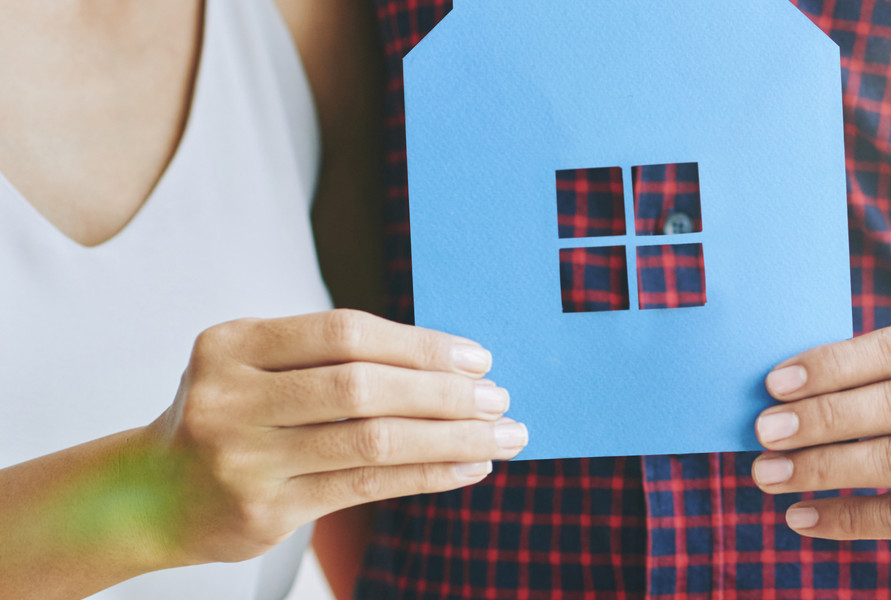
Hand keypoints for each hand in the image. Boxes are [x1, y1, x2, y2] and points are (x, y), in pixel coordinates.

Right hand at [143, 309, 526, 564]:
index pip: (345, 332)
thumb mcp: (258, 370)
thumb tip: (453, 364)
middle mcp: (230, 397)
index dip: (419, 343)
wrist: (151, 496)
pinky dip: (427, 474)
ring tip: (502, 436)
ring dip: (451, 437)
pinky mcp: (263, 510)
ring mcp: (242, 457)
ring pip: (371, 440)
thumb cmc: (232, 419)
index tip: (477, 357)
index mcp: (232, 344)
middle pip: (362, 385)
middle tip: (499, 398)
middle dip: (443, 393)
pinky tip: (469, 468)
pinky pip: (365, 486)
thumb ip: (332, 359)